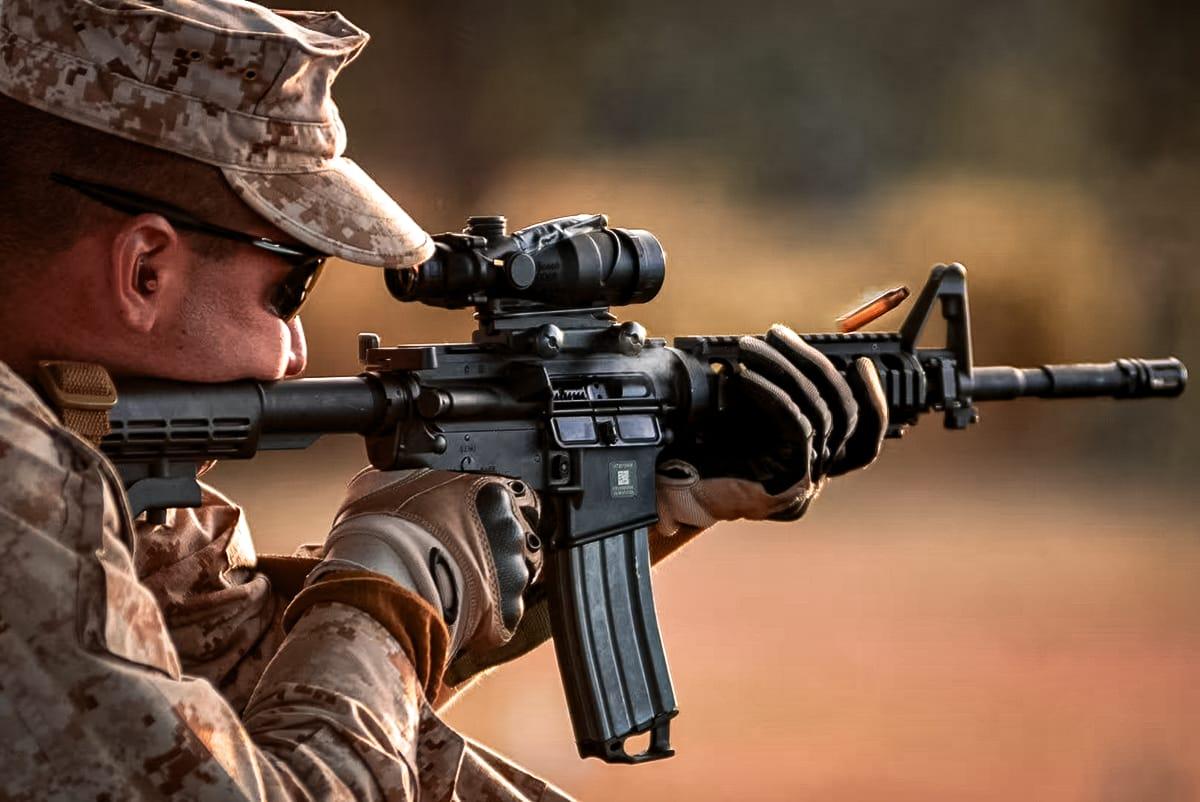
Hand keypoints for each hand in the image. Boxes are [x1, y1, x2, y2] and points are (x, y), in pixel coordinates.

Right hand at [309, 468, 543, 663]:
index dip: (496, 511)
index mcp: (492, 492)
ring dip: (492, 581)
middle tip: (463, 556)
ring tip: (456, 587)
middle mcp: (511, 529)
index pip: (515, 497)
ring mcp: (514, 571)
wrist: (386, 579)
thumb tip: (403, 476)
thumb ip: (413, 477)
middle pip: (516, 538)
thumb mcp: (389, 481)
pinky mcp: (508, 611)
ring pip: (513, 576)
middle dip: (496, 547)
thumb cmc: (384, 527)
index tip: (479, 522)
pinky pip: (502, 614)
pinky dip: (486, 616)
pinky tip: (457, 610)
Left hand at [658, 323, 887, 532]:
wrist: (681, 495)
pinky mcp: (790, 478)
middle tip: (778, 333)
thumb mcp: (751, 418)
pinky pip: (797, 424)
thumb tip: (785, 350)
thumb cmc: (710, 456)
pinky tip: (747, 376)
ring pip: (821, 412)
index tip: (862, 363)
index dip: (874, 399)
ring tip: (751, 346)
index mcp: (817, 460)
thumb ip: (778, 394)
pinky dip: (773, 393)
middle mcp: (822, 471)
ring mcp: (810, 478)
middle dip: (813, 362)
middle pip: (845, 412)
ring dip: (784, 368)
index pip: (866, 437)